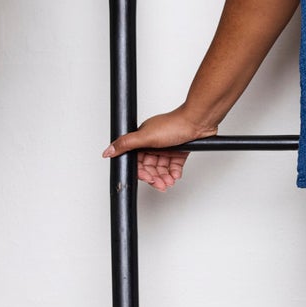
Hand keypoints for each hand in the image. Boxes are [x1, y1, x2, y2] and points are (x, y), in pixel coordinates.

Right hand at [101, 105, 217, 189]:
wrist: (197, 122)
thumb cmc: (174, 125)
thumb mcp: (145, 136)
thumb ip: (126, 144)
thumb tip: (108, 151)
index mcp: (143, 139)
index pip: (137, 161)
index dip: (142, 172)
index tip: (148, 179)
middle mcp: (154, 144)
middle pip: (150, 167)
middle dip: (154, 177)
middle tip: (160, 184)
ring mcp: (167, 148)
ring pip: (162, 168)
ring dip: (165, 177)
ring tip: (169, 182)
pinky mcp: (179, 151)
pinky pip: (174, 166)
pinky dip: (174, 172)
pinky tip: (175, 175)